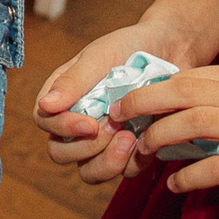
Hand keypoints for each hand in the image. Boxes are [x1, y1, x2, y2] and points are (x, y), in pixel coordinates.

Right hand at [33, 22, 183, 186]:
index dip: (63, 128)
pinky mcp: (130, 151)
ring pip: (90, 171)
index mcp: (63, 96)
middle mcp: (77, 122)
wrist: (172, 49)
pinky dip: (135, 161)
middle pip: (61, 153)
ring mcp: (103, 140)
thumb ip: (73, 82)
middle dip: (87, 148)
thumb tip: (46, 106)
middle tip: (115, 128)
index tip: (90, 124)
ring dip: (107, 162)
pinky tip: (148, 141)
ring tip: (131, 138)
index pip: (45, 122)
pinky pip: (124, 172)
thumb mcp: (100, 57)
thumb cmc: (130, 46)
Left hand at [113, 65, 218, 202]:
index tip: (128, 101)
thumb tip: (182, 105)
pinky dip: (188, 177)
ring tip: (145, 152)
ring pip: (193, 123)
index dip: (151, 87)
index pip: (189, 76)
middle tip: (119, 118)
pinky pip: (215, 169)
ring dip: (160, 138)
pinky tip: (175, 185)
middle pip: (182, 91)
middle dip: (142, 103)